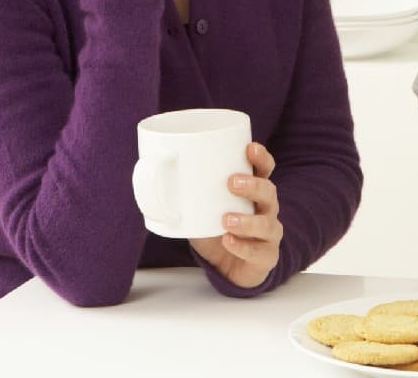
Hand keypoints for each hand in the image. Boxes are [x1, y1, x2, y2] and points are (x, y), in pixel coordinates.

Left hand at [190, 142, 282, 288]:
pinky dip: (242, 247)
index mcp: (253, 192)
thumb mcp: (200, 209)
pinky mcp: (266, 257)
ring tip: (226, 219)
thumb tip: (148, 172)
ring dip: (247, 221)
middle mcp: (266, 209)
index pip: (264, 170)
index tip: (250, 149)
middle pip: (269, 192)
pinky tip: (228, 241)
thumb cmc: (216, 230)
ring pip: (267, 224)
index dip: (261, 158)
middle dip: (253, 185)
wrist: (230, 268)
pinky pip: (258, 252)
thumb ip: (183, 193)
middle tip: (231, 182)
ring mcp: (269, 234)